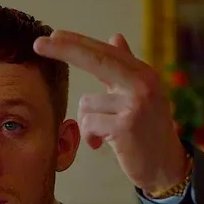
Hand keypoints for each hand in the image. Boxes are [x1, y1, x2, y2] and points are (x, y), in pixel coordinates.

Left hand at [33, 30, 188, 193]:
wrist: (165, 167)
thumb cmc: (148, 131)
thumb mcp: (140, 95)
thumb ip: (125, 67)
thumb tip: (115, 37)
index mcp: (143, 74)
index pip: (105, 52)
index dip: (77, 42)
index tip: (52, 36)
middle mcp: (142, 84)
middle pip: (96, 60)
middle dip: (64, 50)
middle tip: (38, 44)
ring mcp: (134, 105)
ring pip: (86, 104)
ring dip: (88, 123)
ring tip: (105, 134)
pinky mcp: (125, 127)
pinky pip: (89, 124)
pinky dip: (89, 137)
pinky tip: (101, 145)